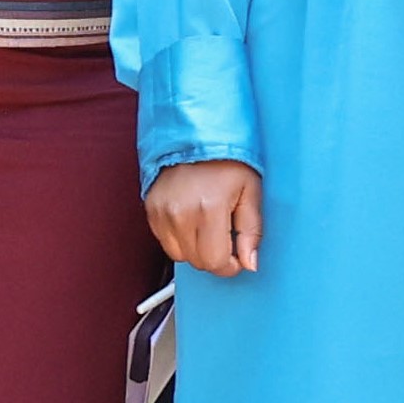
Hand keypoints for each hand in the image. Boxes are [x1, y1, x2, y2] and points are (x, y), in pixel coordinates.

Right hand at [147, 160, 263, 275]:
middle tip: (226, 237)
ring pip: (180, 256)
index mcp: (209, 208)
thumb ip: (252, 230)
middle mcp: (181, 213)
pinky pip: (166, 242)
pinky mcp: (151, 211)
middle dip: (216, 256)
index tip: (237, 258)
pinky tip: (193, 221)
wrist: (194, 137)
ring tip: (209, 226)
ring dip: (197, 249)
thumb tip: (250, 262)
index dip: (230, 266)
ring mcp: (162, 213)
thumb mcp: (251, 190)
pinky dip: (181, 239)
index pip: (215, 261)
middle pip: (197, 262)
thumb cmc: (226, 159)